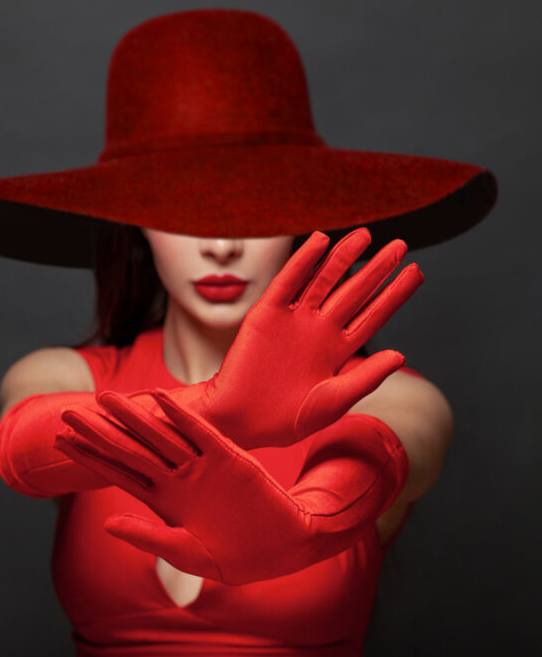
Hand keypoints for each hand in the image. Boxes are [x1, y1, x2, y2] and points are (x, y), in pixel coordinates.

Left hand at [55, 388, 406, 583]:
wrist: (284, 545)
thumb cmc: (235, 556)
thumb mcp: (186, 554)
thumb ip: (147, 537)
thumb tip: (106, 524)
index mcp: (164, 501)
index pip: (118, 473)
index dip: (89, 457)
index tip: (60, 441)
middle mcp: (177, 478)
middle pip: (130, 448)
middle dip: (99, 430)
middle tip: (68, 411)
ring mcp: (200, 465)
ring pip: (158, 435)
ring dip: (133, 416)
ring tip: (104, 398)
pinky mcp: (227, 456)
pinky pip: (199, 432)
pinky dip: (179, 416)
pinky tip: (158, 399)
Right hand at [111, 227, 423, 449]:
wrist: (238, 422)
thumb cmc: (284, 420)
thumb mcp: (333, 402)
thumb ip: (366, 378)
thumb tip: (401, 356)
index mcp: (337, 350)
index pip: (373, 314)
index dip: (394, 294)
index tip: (416, 272)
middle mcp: (318, 330)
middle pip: (354, 291)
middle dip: (377, 269)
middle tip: (401, 246)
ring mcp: (293, 320)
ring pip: (323, 280)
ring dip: (343, 257)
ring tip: (365, 234)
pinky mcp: (266, 314)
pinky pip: (288, 282)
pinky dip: (303, 261)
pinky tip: (321, 241)